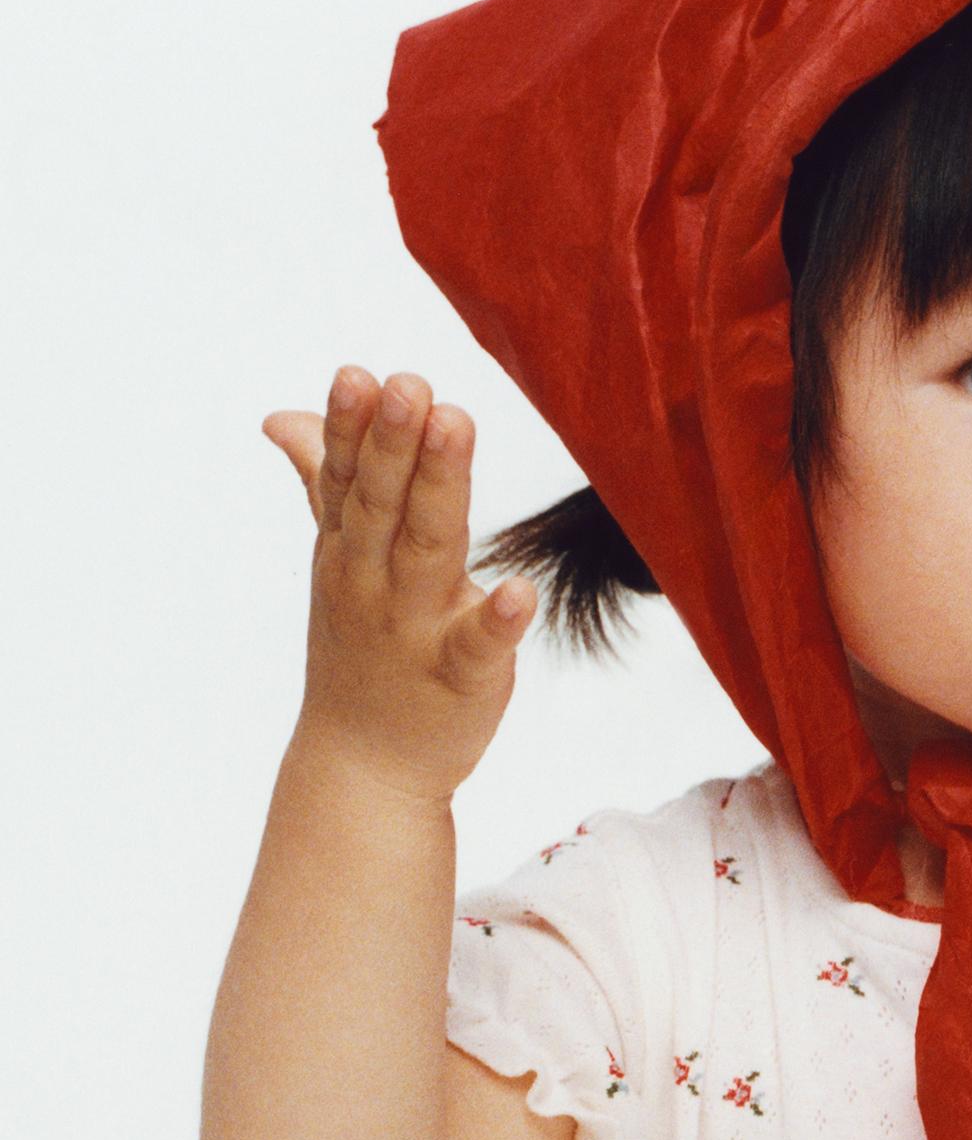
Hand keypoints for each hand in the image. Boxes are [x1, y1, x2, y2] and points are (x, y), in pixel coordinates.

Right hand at [262, 367, 537, 801]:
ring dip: (439, 488)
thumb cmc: (361, 649)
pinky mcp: (461, 676)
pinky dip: (498, 620)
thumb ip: (323, 482)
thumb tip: (284, 416)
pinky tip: (519, 590)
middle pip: (384, 503)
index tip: (359, 373)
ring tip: (455, 425)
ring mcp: (416, 628)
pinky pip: (478, 645)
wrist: (363, 766)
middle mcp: (376, 581)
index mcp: (351, 548)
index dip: (352, 428)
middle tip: (406, 382)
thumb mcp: (336, 560)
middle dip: (392, 442)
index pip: (347, 479)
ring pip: (428, 550)